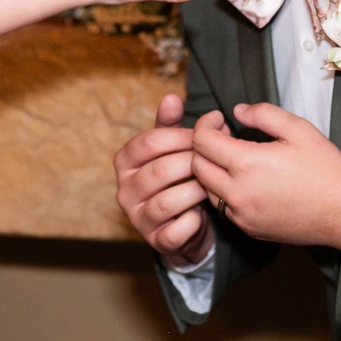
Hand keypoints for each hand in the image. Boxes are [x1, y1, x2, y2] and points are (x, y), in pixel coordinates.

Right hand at [115, 93, 213, 267]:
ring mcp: (139, 219)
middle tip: (216, 159)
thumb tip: (171, 97)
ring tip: (213, 184)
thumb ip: (170, 124)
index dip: (181, 136)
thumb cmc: (178, 177)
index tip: (207, 134)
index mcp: (124, 162)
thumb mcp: (171, 148)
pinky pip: (177, 231)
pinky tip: (205, 212)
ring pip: (168, 201)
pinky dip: (195, 220)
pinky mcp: (157, 242)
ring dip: (196, 190)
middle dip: (193, 163)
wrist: (185, 224)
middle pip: (160, 171)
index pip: (148, 143)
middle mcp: (125, 191)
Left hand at [191, 103, 340, 249]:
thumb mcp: (298, 129)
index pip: (202, 141)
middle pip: (196, 165)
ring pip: (206, 189)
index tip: (219, 118)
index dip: (205, 123)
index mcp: (247, 164)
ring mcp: (241, 214)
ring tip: (232, 157)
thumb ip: (262, 114)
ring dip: (211, 169)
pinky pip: (223, 207)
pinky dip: (224, 191)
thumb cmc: (325, 168)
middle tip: (223, 134)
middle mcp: (237, 192)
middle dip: (203, 145)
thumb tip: (236, 111)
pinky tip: (244, 180)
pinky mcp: (248, 229)